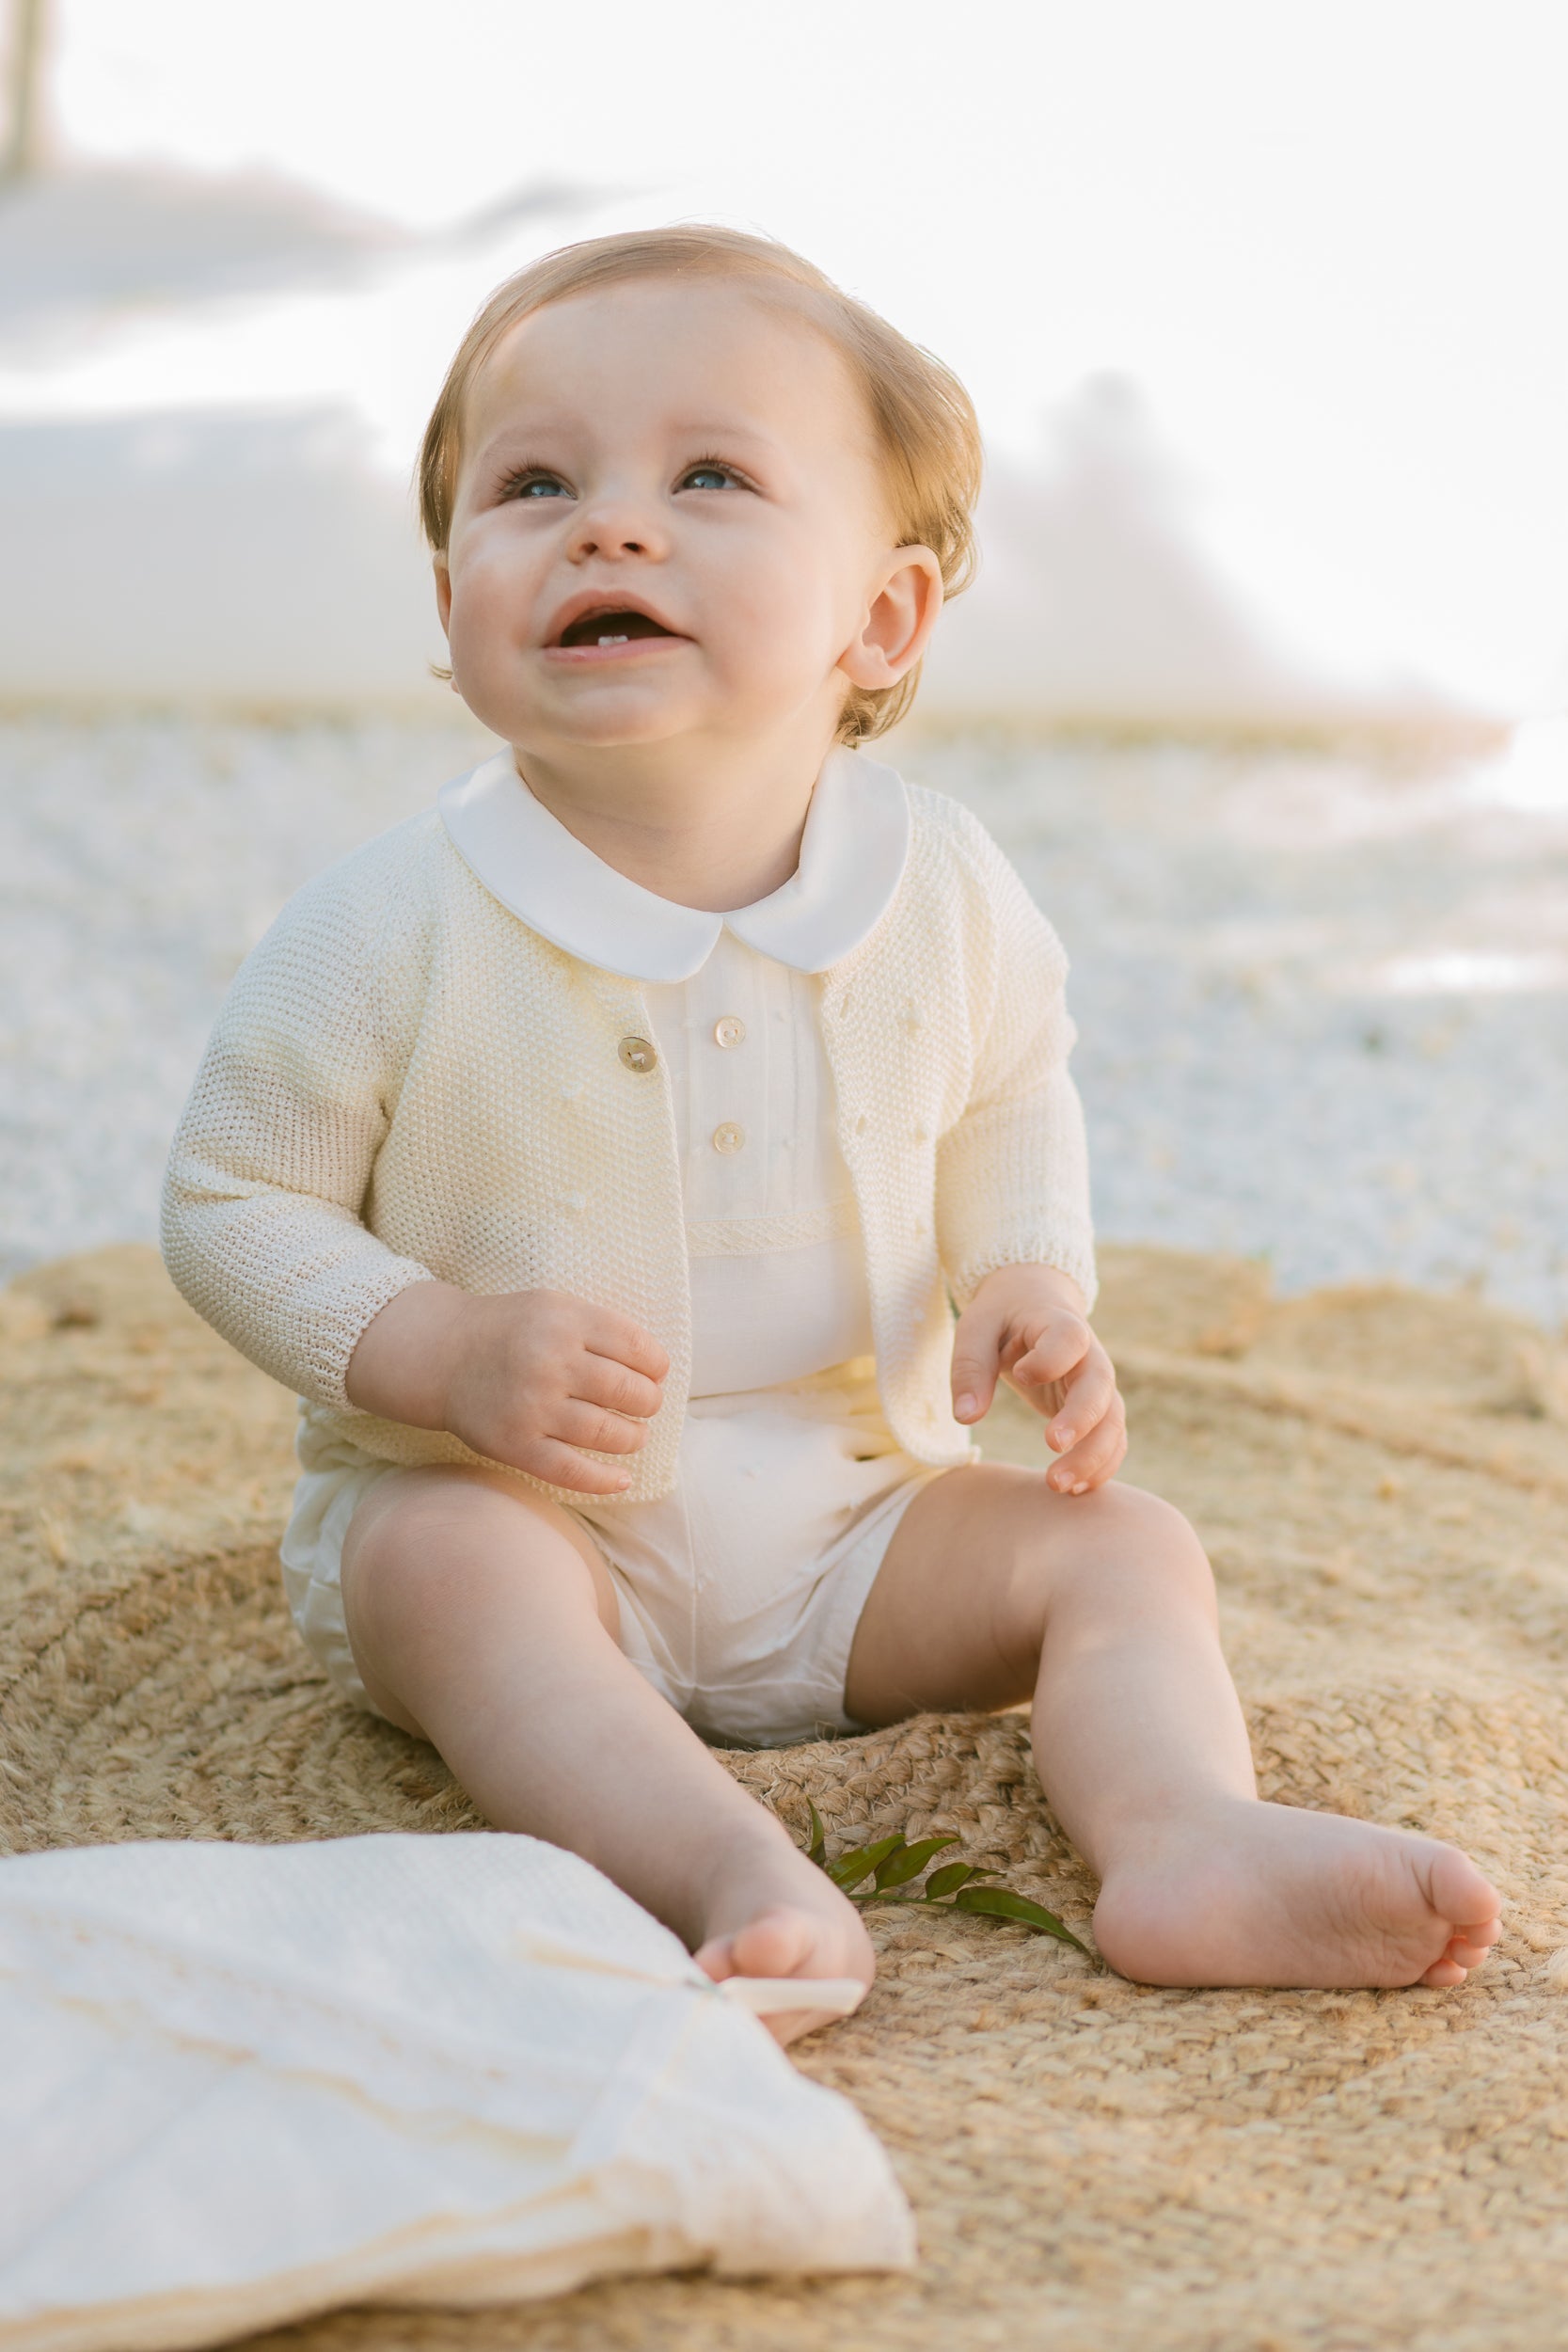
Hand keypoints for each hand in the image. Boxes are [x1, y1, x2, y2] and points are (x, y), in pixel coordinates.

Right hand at [346, 1282, 668, 1495]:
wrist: (442, 1355)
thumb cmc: (510, 1331)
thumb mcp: (554, 1306)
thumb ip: (601, 1328)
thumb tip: (658, 1368)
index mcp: (565, 1321)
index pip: (637, 1348)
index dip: (657, 1366)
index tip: (656, 1374)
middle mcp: (550, 1362)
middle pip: (629, 1392)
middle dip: (648, 1402)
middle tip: (645, 1405)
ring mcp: (532, 1406)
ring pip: (607, 1433)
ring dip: (632, 1438)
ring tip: (633, 1435)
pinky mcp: (515, 1444)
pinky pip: (571, 1471)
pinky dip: (604, 1480)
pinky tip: (621, 1479)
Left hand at [950, 1264, 1125, 1493]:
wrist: (1033, 1303)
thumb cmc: (1001, 1316)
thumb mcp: (976, 1328)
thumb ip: (970, 1367)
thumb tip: (965, 1417)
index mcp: (1059, 1324)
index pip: (1070, 1339)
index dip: (1051, 1359)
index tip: (1022, 1375)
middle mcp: (1089, 1356)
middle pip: (1100, 1388)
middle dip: (1081, 1420)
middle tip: (1051, 1446)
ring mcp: (1097, 1386)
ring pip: (1112, 1421)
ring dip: (1093, 1456)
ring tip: (1057, 1485)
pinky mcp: (1095, 1410)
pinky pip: (1112, 1440)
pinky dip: (1100, 1466)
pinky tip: (1073, 1490)